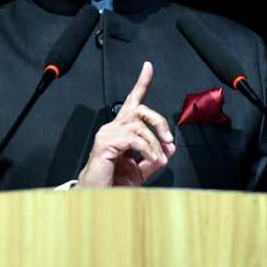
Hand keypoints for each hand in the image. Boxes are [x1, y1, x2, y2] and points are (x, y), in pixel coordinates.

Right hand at [76, 61, 175, 187]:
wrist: (97, 199)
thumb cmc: (114, 184)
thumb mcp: (140, 169)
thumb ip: (154, 156)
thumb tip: (169, 147)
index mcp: (121, 130)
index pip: (133, 101)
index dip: (141, 83)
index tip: (148, 67)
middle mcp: (112, 127)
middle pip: (139, 109)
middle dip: (159, 121)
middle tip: (169, 139)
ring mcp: (107, 134)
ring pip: (138, 125)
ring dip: (155, 143)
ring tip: (160, 159)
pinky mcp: (105, 143)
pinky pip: (133, 138)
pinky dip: (148, 149)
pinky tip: (153, 159)